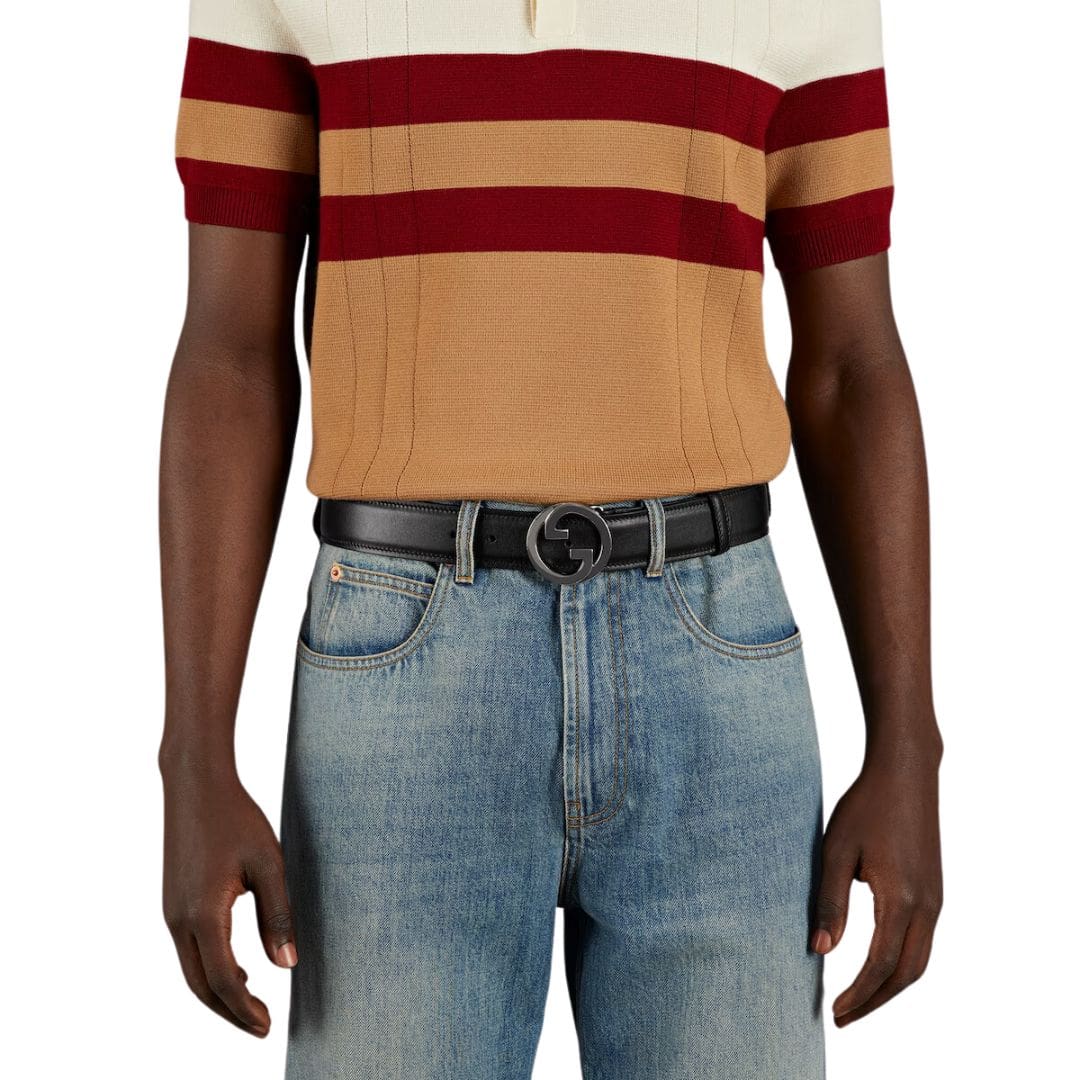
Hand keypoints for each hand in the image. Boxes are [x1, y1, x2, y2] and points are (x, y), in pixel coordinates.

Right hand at [161, 766, 296, 1036]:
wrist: (194, 784)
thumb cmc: (237, 818)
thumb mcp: (268, 863)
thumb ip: (278, 915)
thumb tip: (287, 965)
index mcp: (203, 914)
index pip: (224, 980)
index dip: (245, 1010)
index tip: (268, 1027)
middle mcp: (179, 919)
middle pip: (202, 986)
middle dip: (230, 1012)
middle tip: (261, 1026)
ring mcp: (171, 912)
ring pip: (191, 970)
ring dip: (219, 993)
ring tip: (251, 1004)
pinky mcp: (172, 902)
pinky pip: (188, 951)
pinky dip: (209, 970)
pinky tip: (237, 967)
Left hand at [812, 743, 942, 1025]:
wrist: (906, 773)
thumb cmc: (864, 806)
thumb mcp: (836, 850)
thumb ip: (829, 902)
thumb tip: (820, 951)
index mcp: (901, 899)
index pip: (880, 964)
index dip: (859, 993)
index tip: (836, 1011)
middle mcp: (927, 906)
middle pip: (906, 974)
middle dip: (875, 1000)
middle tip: (844, 1016)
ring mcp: (936, 900)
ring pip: (919, 961)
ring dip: (890, 986)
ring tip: (858, 999)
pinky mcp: (935, 891)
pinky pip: (923, 942)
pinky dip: (902, 965)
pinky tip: (877, 964)